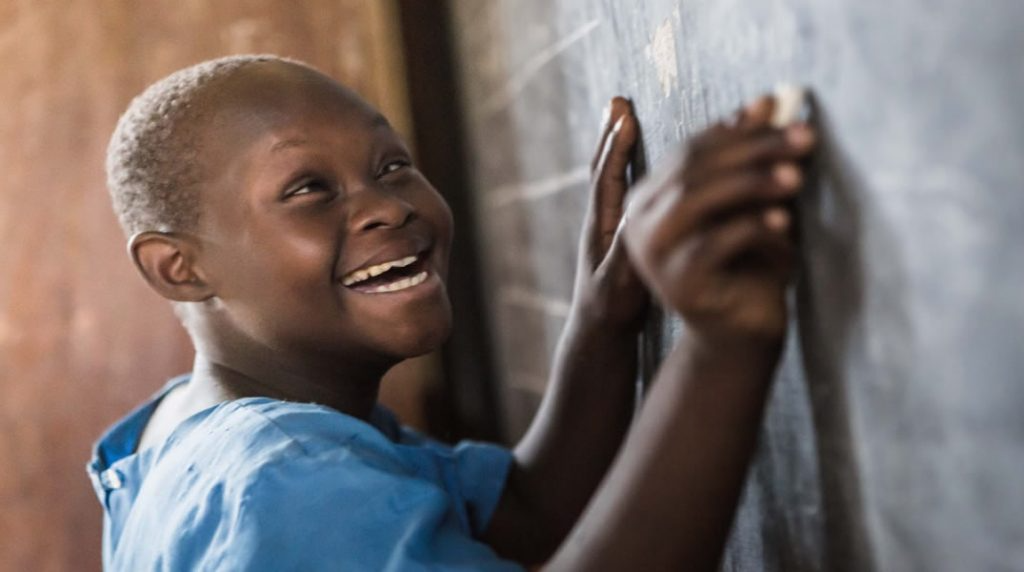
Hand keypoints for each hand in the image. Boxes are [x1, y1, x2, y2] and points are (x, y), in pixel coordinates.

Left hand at [573, 97, 648, 332]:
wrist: (600, 331)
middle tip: (618, 101)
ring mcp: (607, 226)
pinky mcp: (618, 233)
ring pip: (612, 176)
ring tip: (624, 117)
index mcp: (601, 228)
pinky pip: (623, 189)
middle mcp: (601, 220)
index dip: (616, 145)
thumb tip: (632, 218)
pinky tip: (636, 157)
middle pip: (604, 167)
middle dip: (612, 134)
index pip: (607, 177)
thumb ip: (626, 252)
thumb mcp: (622, 283)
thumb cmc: (612, 310)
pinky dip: (627, 166)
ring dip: (618, 145)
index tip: (624, 114)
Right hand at [622, 96, 815, 348]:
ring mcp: (652, 254)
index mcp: (649, 197)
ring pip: (697, 199)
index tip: (787, 113)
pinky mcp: (676, 284)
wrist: (741, 331)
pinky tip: (784, 222)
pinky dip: (753, 227)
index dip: (739, 130)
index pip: (690, 150)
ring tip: (797, 176)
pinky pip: (715, 244)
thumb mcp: (749, 202)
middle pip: (693, 169)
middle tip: (804, 139)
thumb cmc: (748, 261)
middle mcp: (639, 222)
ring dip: (753, 182)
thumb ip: (748, 157)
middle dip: (754, 149)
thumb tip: (766, 100)